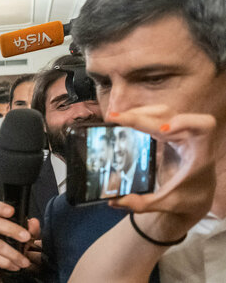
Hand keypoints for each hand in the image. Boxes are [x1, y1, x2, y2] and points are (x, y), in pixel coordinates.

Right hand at [0, 202, 38, 282]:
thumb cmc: (7, 247)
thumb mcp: (21, 239)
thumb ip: (29, 230)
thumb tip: (34, 222)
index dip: (2, 208)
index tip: (12, 211)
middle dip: (12, 230)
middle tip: (26, 238)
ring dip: (13, 254)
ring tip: (24, 262)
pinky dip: (5, 262)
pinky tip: (14, 266)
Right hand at [107, 105, 216, 236]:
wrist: (196, 194)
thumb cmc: (188, 198)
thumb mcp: (167, 204)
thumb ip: (142, 204)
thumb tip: (114, 201)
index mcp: (199, 151)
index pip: (203, 125)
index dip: (185, 122)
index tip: (163, 131)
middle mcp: (190, 137)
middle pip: (169, 114)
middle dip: (141, 115)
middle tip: (114, 120)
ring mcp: (179, 132)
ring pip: (160, 112)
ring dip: (137, 113)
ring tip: (115, 119)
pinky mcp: (168, 132)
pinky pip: (154, 117)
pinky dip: (138, 117)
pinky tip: (122, 122)